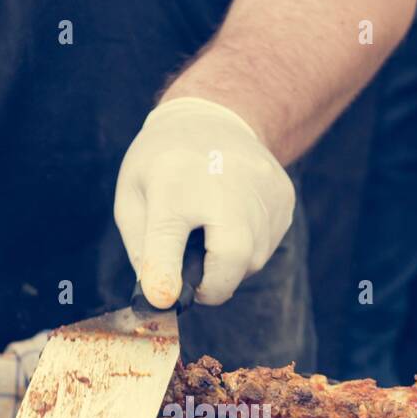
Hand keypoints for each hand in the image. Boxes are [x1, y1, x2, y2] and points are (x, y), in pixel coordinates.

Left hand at [114, 97, 294, 307]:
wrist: (213, 117)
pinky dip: (250, 247)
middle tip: (197, 285)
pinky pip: (269, 245)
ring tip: (213, 235)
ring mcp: (261, 190)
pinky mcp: (283, 198)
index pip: (168, 237)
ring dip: (230, 266)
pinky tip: (234, 220)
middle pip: (232, 258)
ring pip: (254, 260)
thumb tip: (161, 299)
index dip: (164, 275)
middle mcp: (222, 184)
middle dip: (214, 286)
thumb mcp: (133, 198)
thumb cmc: (164, 167)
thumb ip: (143, 250)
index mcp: (172, 184)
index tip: (165, 300)